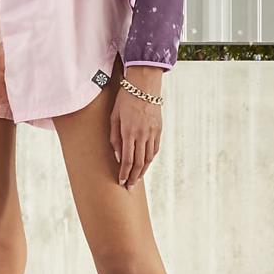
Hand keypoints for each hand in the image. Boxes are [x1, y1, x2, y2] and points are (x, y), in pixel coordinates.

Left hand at [110, 70, 162, 190]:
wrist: (144, 85)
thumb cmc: (125, 100)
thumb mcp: (114, 117)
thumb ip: (114, 137)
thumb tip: (117, 155)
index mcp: (129, 132)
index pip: (127, 160)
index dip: (124, 173)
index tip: (121, 182)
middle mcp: (142, 134)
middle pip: (139, 163)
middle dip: (133, 177)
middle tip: (129, 187)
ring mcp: (152, 132)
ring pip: (149, 158)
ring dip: (143, 171)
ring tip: (136, 179)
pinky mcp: (159, 129)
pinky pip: (155, 149)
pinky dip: (150, 159)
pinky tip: (146, 165)